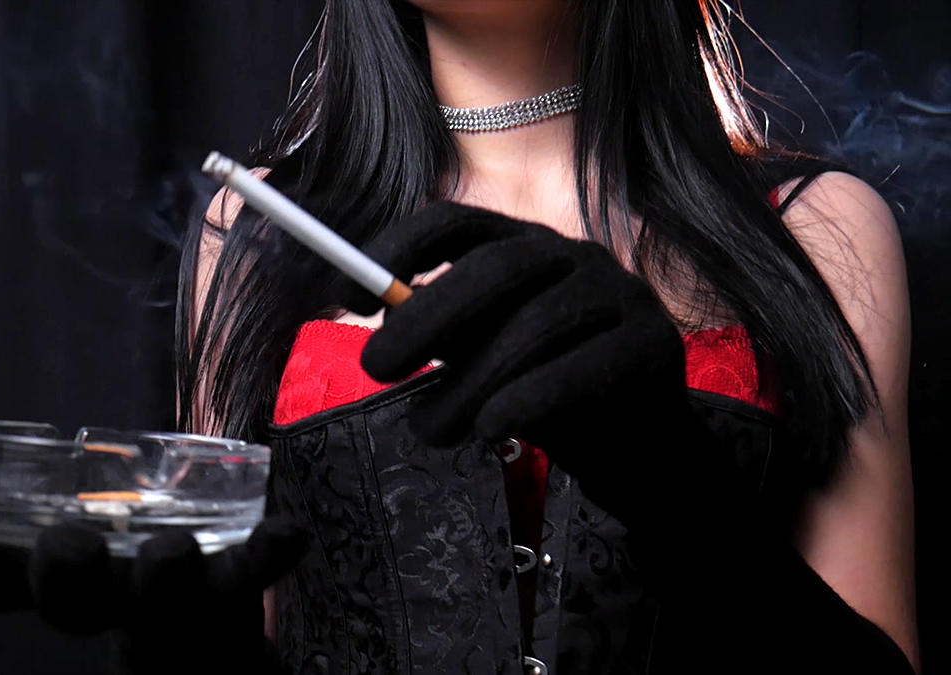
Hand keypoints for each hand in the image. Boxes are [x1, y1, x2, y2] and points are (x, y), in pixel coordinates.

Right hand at [0, 438, 306, 673]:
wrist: (199, 625)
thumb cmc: (112, 555)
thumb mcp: (47, 517)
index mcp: (52, 580)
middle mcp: (105, 599)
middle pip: (74, 605)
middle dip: (66, 574)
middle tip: (69, 541)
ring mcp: (170, 602)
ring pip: (160, 603)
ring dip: (161, 578)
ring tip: (169, 550)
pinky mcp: (230, 594)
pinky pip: (250, 575)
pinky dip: (267, 553)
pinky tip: (288, 532)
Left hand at [340, 201, 914, 672]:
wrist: (640, 452)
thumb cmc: (545, 397)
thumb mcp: (483, 361)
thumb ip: (445, 337)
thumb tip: (387, 321)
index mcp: (524, 248)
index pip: (456, 222)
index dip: (398, 248)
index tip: (352, 297)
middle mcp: (575, 257)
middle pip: (496, 266)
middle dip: (426, 316)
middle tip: (376, 367)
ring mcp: (622, 295)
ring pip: (535, 325)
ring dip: (469, 382)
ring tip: (430, 429)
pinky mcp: (655, 346)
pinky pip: (581, 369)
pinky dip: (527, 400)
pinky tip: (493, 429)